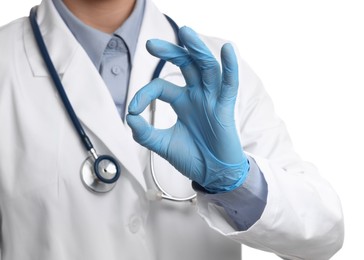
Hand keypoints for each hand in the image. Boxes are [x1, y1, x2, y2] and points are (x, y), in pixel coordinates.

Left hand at [126, 27, 248, 192]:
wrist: (212, 174)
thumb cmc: (192, 157)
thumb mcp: (162, 144)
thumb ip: (144, 132)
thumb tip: (129, 116)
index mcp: (182, 101)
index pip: (161, 87)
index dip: (144, 94)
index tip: (133, 111)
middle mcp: (197, 95)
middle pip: (185, 65)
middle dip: (170, 51)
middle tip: (151, 45)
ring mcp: (211, 99)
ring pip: (206, 67)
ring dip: (197, 49)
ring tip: (186, 32)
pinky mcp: (225, 108)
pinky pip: (229, 84)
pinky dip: (231, 67)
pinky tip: (228, 50)